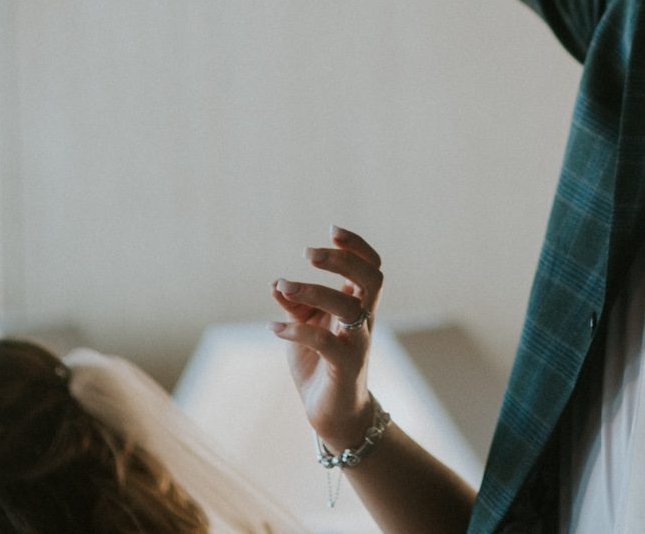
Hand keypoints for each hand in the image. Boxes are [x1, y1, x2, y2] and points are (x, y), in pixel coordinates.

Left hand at [271, 226, 386, 452]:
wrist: (331, 414)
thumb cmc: (319, 365)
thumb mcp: (303, 329)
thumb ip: (294, 306)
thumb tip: (276, 283)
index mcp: (358, 306)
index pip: (370, 267)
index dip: (357, 246)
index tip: (332, 230)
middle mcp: (364, 320)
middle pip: (371, 279)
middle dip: (343, 261)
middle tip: (309, 252)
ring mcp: (358, 343)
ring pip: (350, 307)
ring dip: (314, 291)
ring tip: (283, 285)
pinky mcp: (345, 367)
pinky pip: (326, 342)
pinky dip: (297, 331)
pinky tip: (273, 328)